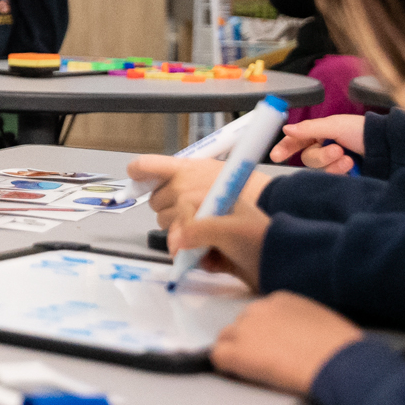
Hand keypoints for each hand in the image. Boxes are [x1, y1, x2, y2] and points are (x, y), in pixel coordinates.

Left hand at [128, 154, 269, 231]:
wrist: (268, 210)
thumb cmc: (245, 192)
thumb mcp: (214, 173)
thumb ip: (188, 178)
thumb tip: (164, 185)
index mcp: (185, 168)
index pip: (146, 166)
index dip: (138, 173)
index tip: (136, 178)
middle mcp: (181, 184)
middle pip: (155, 201)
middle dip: (167, 208)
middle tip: (189, 211)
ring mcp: (185, 205)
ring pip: (163, 221)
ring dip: (176, 225)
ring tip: (201, 224)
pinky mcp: (190, 226)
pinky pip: (174, 236)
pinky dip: (182, 239)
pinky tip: (199, 237)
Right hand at [167, 202, 269, 288]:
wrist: (286, 268)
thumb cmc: (258, 242)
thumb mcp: (226, 230)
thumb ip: (196, 230)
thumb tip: (175, 240)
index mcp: (222, 201)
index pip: (188, 204)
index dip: (182, 220)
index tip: (182, 237)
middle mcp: (221, 216)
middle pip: (187, 224)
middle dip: (183, 239)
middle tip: (180, 254)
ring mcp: (223, 237)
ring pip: (193, 242)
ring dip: (192, 253)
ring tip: (200, 262)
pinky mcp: (226, 255)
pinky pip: (204, 257)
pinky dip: (204, 263)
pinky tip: (212, 268)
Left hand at [211, 292, 361, 394]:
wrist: (340, 363)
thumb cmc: (344, 349)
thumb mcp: (324, 323)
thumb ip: (304, 324)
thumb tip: (304, 338)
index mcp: (281, 300)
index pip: (261, 315)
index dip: (266, 334)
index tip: (277, 347)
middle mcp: (258, 309)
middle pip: (242, 325)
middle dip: (251, 342)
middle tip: (268, 362)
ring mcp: (244, 329)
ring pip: (227, 339)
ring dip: (237, 353)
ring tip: (257, 372)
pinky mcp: (236, 352)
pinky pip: (218, 357)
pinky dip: (227, 368)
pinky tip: (241, 377)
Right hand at [271, 116, 366, 173]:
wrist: (387, 147)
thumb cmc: (363, 131)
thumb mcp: (335, 126)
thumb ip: (308, 129)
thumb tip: (286, 129)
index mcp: (320, 132)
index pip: (297, 140)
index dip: (285, 148)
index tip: (276, 156)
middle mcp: (325, 146)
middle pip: (308, 157)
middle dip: (321, 155)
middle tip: (337, 150)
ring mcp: (334, 161)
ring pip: (318, 168)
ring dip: (332, 163)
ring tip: (348, 158)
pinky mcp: (342, 174)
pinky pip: (330, 176)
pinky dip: (339, 171)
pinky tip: (351, 165)